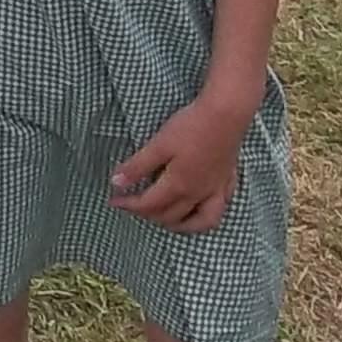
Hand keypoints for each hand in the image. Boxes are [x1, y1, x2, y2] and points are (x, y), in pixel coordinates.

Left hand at [108, 96, 247, 232]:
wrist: (226, 115)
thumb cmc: (191, 127)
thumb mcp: (159, 144)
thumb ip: (138, 166)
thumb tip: (116, 184)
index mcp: (177, 186)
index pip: (148, 205)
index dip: (129, 205)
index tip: (114, 201)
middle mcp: (197, 194)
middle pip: (170, 216)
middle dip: (148, 215)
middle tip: (134, 206)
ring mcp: (215, 190)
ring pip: (199, 222)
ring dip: (181, 226)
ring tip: (166, 221)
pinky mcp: (227, 182)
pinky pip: (218, 210)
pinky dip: (206, 217)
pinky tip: (200, 210)